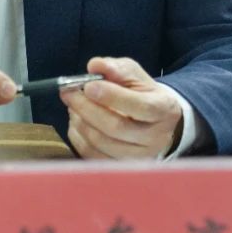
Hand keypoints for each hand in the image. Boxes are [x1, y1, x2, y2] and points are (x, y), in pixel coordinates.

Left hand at [61, 56, 182, 159]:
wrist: (154, 122)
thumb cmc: (142, 94)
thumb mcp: (134, 74)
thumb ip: (116, 68)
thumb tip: (95, 65)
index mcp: (163, 110)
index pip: (140, 107)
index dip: (112, 96)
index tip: (89, 86)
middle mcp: (155, 138)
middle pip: (116, 128)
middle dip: (87, 108)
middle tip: (68, 93)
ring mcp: (139, 157)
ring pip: (101, 144)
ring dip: (80, 122)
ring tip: (72, 106)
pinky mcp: (121, 167)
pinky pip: (93, 156)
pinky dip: (79, 138)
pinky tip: (77, 122)